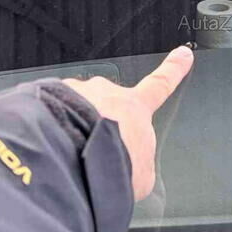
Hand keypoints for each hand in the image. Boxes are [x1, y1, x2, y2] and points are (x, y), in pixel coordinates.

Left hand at [63, 46, 193, 200]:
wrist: (75, 158)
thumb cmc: (112, 164)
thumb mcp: (142, 175)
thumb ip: (139, 164)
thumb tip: (131, 170)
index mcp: (135, 109)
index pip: (160, 85)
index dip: (173, 70)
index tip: (182, 56)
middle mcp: (107, 93)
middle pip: (107, 105)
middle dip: (99, 126)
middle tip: (93, 151)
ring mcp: (76, 93)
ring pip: (76, 111)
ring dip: (73, 130)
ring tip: (69, 157)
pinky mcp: (49, 98)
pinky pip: (52, 115)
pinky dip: (52, 131)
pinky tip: (51, 151)